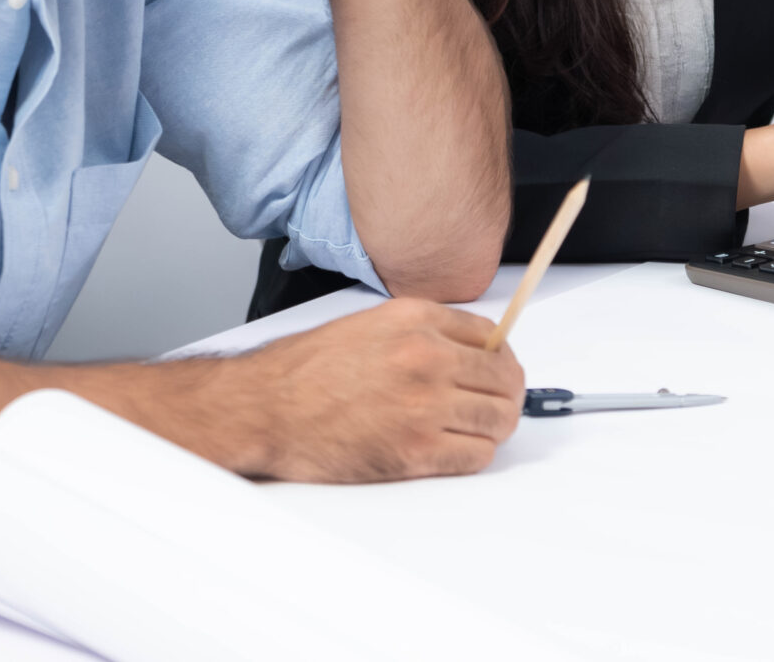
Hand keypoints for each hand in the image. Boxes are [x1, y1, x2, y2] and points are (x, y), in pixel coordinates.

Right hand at [219, 297, 523, 481]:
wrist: (266, 407)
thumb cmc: (306, 370)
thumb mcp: (369, 324)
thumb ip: (420, 332)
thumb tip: (467, 352)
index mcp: (415, 320)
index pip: (493, 336)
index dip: (501, 358)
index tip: (498, 371)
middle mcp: (425, 357)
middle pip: (506, 378)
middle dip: (507, 394)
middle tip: (499, 405)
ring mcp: (423, 405)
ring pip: (499, 418)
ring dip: (496, 426)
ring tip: (480, 430)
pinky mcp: (414, 451)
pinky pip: (476, 455)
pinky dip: (475, 454)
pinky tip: (457, 449)